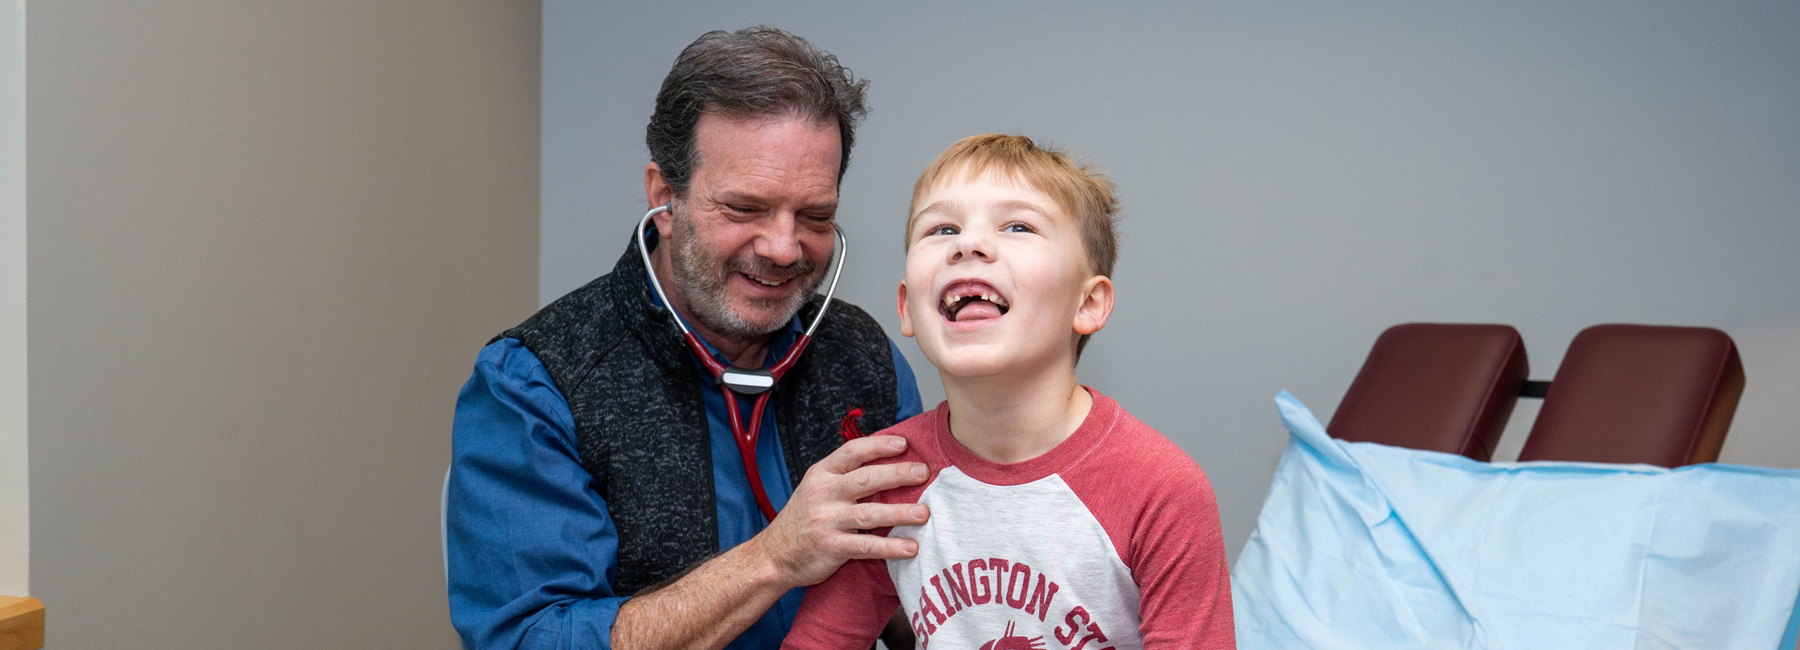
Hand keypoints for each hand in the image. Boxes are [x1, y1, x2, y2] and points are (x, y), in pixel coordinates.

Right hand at [752, 434, 931, 586]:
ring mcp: (827, 521)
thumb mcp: (815, 488)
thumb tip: (889, 463)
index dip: (879, 445)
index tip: (904, 443)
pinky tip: (910, 548)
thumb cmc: (802, 519)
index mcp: (821, 474)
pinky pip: (866, 547)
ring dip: (900, 513)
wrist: (773, 556)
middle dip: (898, 474)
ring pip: (869, 514)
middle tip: (923, 473)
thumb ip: (844, 476)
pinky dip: (890, 547)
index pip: (852, 452)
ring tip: (923, 513)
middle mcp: (824, 494)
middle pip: (865, 479)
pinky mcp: (832, 548)